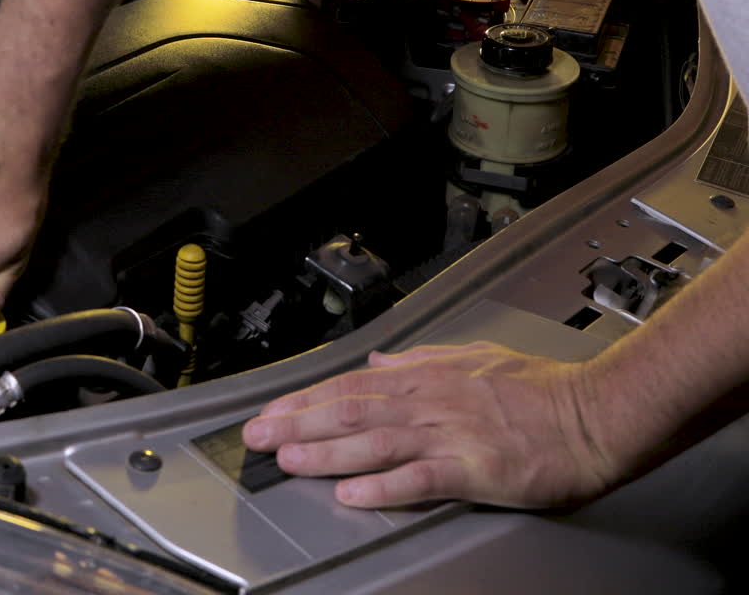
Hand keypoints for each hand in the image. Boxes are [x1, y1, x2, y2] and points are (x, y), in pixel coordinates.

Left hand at [242, 342, 622, 508]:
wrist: (595, 413)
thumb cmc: (540, 390)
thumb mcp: (473, 357)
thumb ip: (420, 357)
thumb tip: (379, 356)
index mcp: (426, 376)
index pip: (350, 384)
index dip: (304, 400)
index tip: (270, 411)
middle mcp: (429, 401)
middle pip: (349, 410)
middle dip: (297, 424)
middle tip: (257, 437)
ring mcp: (450, 434)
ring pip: (374, 441)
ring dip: (326, 452)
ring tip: (288, 461)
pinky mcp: (474, 468)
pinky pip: (420, 478)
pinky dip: (383, 487)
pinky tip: (353, 495)